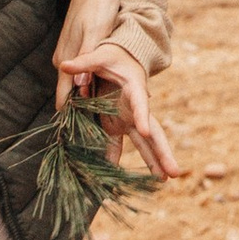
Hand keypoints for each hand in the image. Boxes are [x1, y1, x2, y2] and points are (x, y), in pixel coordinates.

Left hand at [56, 33, 183, 181]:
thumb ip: (83, 63)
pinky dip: (116, 163)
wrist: (118, 60)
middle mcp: (135, 108)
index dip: (143, 117)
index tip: (146, 132)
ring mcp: (126, 120)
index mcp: (135, 88)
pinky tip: (118, 183)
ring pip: (142, 144)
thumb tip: (64, 65)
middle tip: (174, 173)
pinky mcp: (115, 126)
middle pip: (153, 132)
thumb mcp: (98, 56)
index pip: (141, 104)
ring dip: (152, 163)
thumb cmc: (111, 56)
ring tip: (163, 182)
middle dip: (163, 153)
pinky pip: (117, 147)